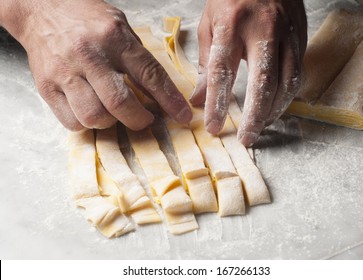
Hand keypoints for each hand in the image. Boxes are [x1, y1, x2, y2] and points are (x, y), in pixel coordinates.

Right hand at [0, 0, 191, 129]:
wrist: (41, 8)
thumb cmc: (86, 19)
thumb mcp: (120, 26)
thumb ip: (138, 58)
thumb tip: (159, 93)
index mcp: (114, 38)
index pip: (149, 74)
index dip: (169, 100)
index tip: (182, 116)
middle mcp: (90, 55)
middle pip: (119, 102)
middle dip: (138, 120)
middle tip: (144, 119)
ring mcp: (65, 72)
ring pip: (94, 116)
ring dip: (110, 123)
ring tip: (113, 113)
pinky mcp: (47, 87)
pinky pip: (71, 121)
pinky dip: (87, 124)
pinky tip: (91, 111)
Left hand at [191, 0, 306, 145]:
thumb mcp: (210, 23)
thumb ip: (205, 62)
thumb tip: (198, 99)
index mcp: (231, 25)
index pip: (222, 71)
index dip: (218, 102)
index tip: (214, 126)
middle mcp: (263, 30)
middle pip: (262, 82)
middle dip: (254, 116)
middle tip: (246, 139)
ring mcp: (287, 35)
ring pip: (286, 82)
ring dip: (273, 111)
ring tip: (259, 127)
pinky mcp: (301, 39)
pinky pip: (297, 74)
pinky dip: (287, 97)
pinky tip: (275, 108)